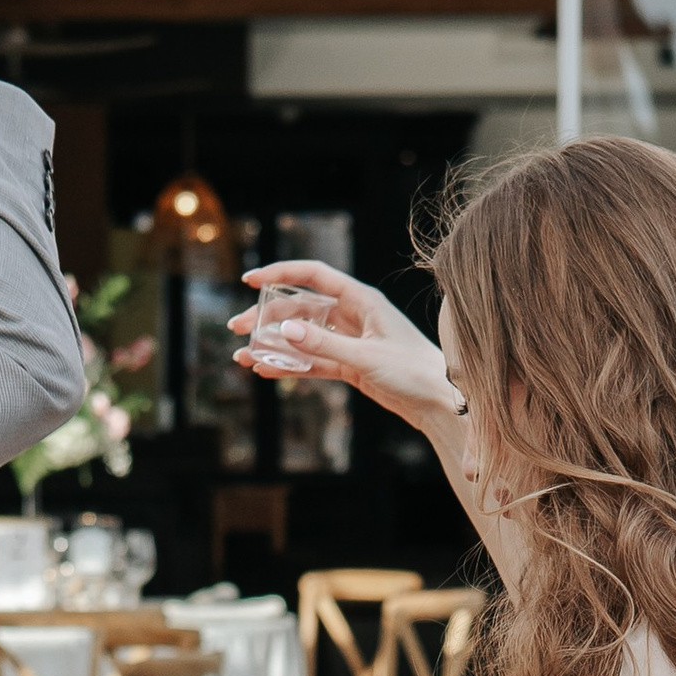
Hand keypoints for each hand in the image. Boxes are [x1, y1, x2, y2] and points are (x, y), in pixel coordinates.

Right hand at [228, 262, 463, 436]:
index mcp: (361, 300)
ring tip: (244, 357)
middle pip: (301, 308)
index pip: (313, 276)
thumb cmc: (413, 371)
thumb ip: (324, 344)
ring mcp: (351, 341)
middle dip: (267, 318)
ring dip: (274, 345)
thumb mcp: (366, 357)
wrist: (438, 402)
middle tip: (237, 329)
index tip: (249, 280)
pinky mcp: (351, 366)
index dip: (280, 273)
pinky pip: (314, 362)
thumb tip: (284, 330)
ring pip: (304, 337)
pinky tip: (267, 371)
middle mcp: (354, 316)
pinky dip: (291, 366)